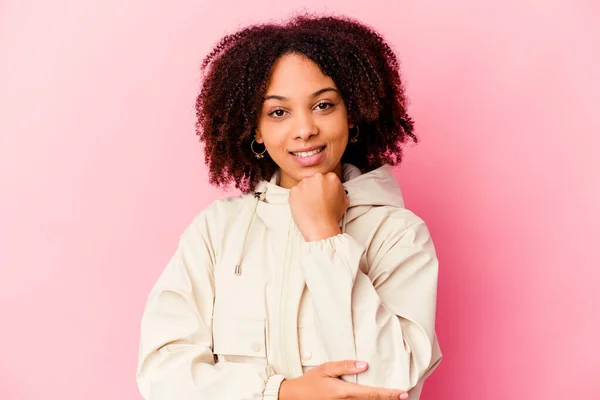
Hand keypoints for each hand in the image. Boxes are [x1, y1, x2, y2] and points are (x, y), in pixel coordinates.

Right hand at [278, 360, 408, 399]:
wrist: (294, 398)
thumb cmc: (308, 383)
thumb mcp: (325, 369)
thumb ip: (344, 366)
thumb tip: (363, 364)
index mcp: (344, 392)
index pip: (372, 394)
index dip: (389, 394)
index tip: (403, 393)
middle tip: (404, 396)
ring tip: (392, 397)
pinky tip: (374, 399)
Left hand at [288, 172, 348, 241]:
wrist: (320, 227)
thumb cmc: (332, 216)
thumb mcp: (345, 201)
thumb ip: (340, 190)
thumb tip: (337, 188)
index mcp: (331, 177)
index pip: (327, 178)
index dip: (325, 188)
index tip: (324, 195)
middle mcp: (317, 177)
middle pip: (315, 179)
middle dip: (315, 188)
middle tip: (317, 201)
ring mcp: (304, 183)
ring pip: (304, 185)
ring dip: (306, 192)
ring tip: (310, 205)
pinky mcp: (294, 190)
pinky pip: (295, 192)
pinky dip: (298, 198)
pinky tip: (304, 207)